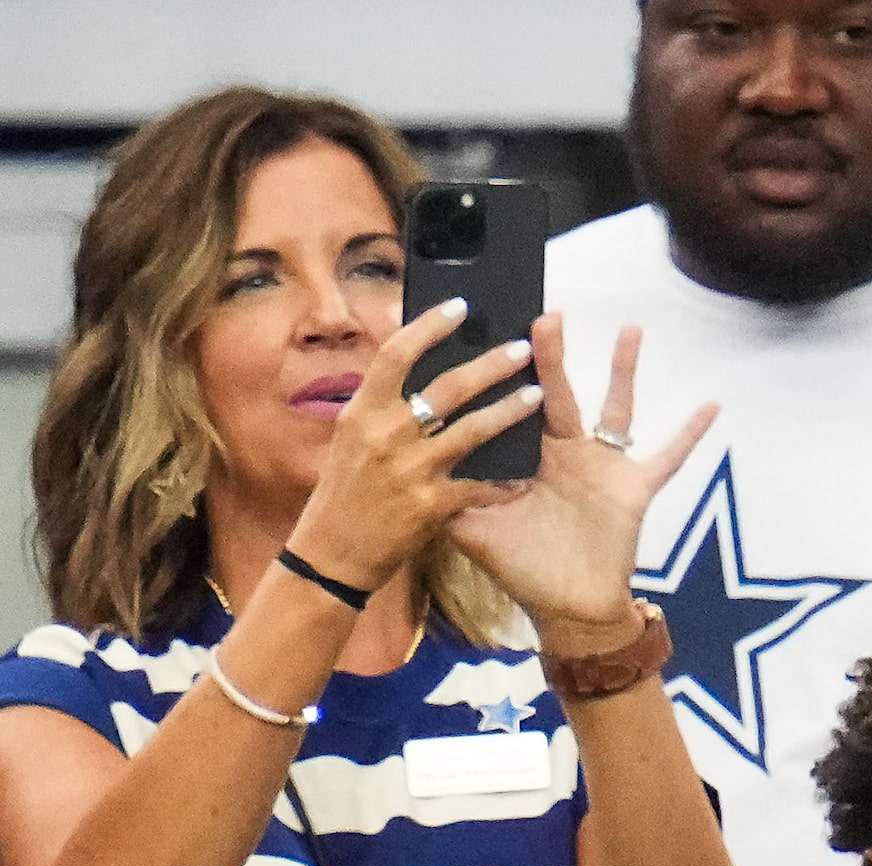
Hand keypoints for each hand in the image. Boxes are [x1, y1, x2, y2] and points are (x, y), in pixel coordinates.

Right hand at [287, 298, 549, 590]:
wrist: (333, 553)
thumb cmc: (346, 492)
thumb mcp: (353, 438)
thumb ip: (382, 405)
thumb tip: (412, 364)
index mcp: (362, 412)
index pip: (397, 354)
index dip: (430, 326)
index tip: (461, 307)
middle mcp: (384, 435)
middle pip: (446, 387)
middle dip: (490, 365)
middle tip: (522, 348)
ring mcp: (409, 470)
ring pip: (471, 430)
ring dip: (509, 411)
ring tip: (538, 396)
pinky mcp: (430, 506)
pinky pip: (478, 486)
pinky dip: (503, 482)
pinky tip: (525, 475)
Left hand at [445, 317, 715, 655]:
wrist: (568, 610)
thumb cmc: (523, 570)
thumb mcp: (473, 531)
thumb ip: (447, 495)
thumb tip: (409, 464)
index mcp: (527, 457)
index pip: (512, 404)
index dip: (501, 373)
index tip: (490, 332)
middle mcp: (566, 453)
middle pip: (558, 392)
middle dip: (550, 355)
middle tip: (544, 314)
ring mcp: (603, 467)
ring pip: (614, 409)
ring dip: (624, 371)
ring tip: (630, 330)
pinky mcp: (634, 488)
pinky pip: (668, 457)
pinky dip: (691, 434)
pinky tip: (712, 407)